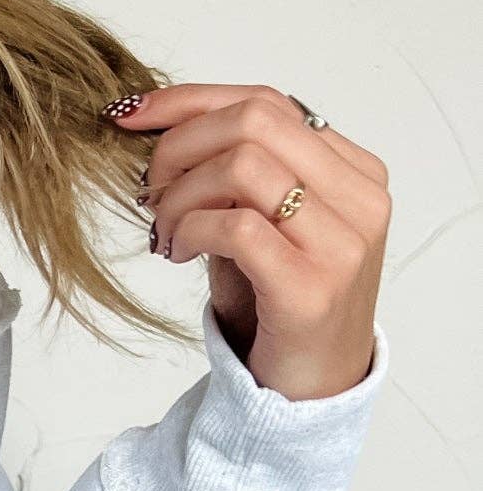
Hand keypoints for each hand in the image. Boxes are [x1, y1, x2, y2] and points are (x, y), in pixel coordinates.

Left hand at [110, 84, 388, 398]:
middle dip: (179, 146)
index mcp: (353, 170)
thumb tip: (160, 124)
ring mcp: (342, 243)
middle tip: (149, 190)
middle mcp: (359, 198)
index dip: (189, 101)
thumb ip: (236, 172)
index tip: (131, 116)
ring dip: (180, 195)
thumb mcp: (262, 221)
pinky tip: (176, 253)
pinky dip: (189, 231)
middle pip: (254, 122)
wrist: (310, 389)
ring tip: (164, 231)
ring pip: (242, 165)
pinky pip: (235, 227)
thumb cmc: (278, 301)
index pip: (267, 102)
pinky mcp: (312, 287)